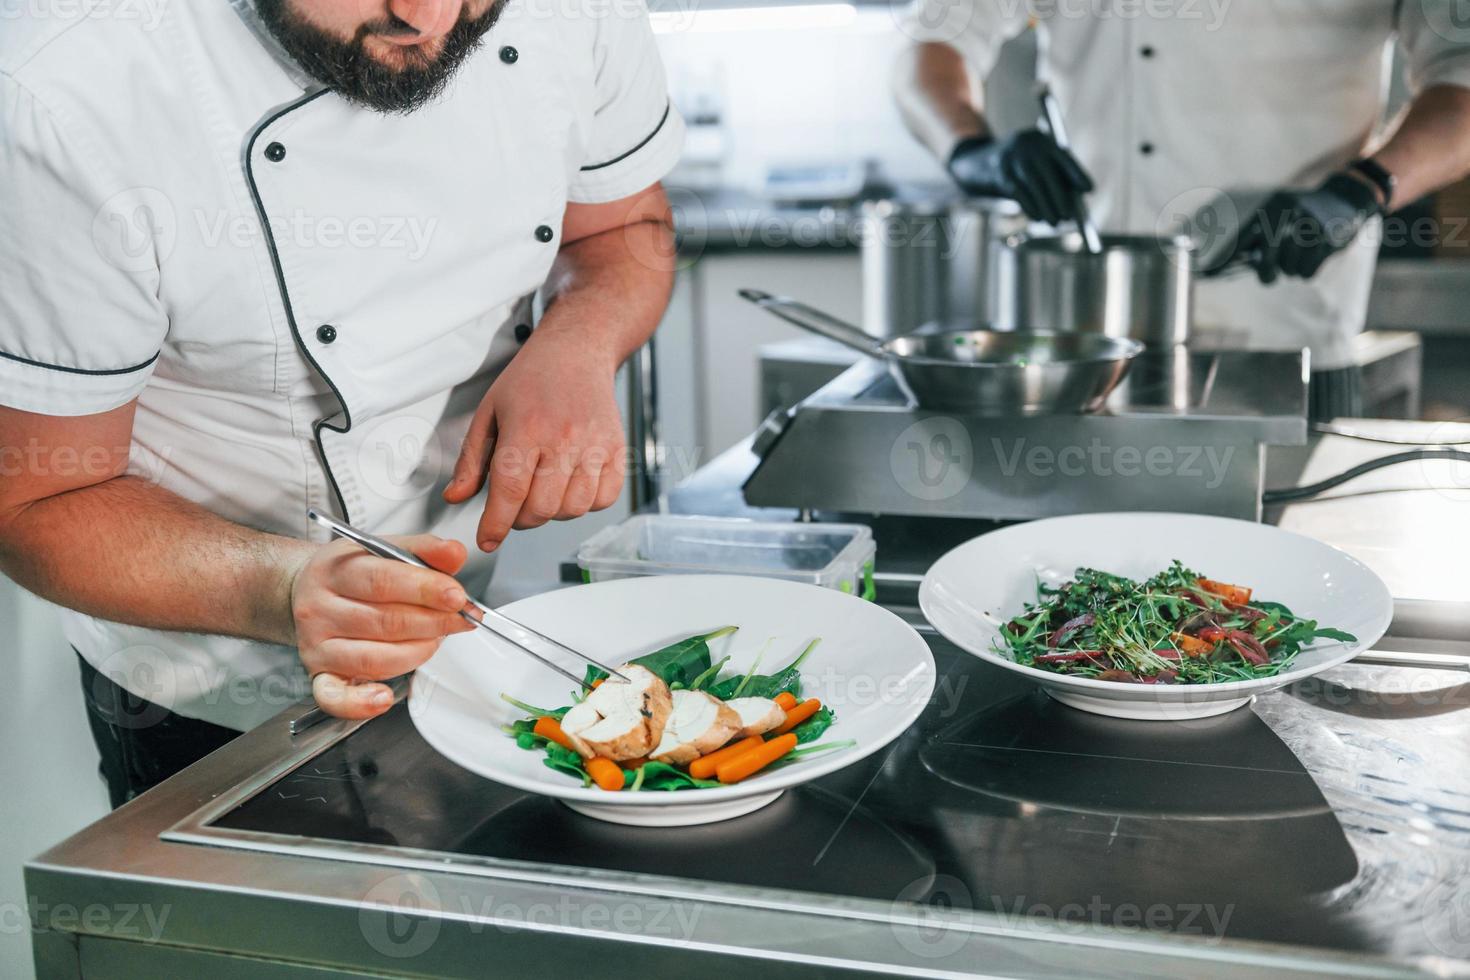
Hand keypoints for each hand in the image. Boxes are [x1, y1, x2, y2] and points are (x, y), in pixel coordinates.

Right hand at [289, 534, 475, 718]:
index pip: (383, 580)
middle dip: (434, 622)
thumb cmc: (352, 572)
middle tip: (460, 619)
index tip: (457, 596)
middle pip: (385, 621)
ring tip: (435, 640)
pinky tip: (384, 697)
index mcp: (336, 570)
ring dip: (417, 653)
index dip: (426, 590)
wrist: (305, 590)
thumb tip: (454, 553)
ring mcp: (317, 645)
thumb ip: (423, 550)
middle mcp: (320, 608)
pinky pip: (334, 697)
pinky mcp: (318, 675)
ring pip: (374, 658)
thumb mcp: (383, 548)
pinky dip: (361, 703)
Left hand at [443, 330, 626, 551]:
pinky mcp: (617, 450)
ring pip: (572, 509)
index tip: (487, 540)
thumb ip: (471, 460)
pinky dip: (585, 503)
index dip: (496, 524)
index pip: (510, 491)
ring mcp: (596, 446)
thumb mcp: (489, 412)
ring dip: (553, 512)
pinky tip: (570, 485)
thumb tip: (456, 497)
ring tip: (543, 490)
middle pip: (541, 508)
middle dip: (521, 519)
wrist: (577, 352)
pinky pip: (603, 500)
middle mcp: (564, 439)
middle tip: (514, 504)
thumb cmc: (531, 380)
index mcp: (527, 427)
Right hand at [946, 130, 1093, 224]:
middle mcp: (1028, 145)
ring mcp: (1013, 158)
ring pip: (1035, 186)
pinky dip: (1030, 207)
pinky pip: (1020, 193)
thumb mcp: (1031, 163)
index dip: (1077, 174)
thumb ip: (1050, 175)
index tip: (1089, 190)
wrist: (975, 161)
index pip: (1064, 158)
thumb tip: (1072, 199)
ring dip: (1047, 207)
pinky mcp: (1000, 172)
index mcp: (1041, 140)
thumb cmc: (1012, 166)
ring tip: (1055, 221)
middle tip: (1069, 216)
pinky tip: (1037, 217)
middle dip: (1061, 198)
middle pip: (1050, 175)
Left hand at [1230, 173, 1382, 283]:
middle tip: (1269, 278)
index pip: (1242, 239)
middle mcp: (1288, 214)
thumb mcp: (1279, 216)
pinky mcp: (1328, 238)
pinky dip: (1308, 270)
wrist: (1344, 198)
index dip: (1225, 259)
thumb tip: (1224, 266)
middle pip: (1267, 262)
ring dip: (1292, 269)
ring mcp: (1309, 225)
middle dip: (1266, 274)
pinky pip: (1307, 271)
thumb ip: (1257, 238)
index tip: (1209, 273)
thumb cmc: (1302, 216)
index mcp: (1270, 209)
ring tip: (1299, 256)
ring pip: (1289, 269)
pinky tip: (1314, 257)